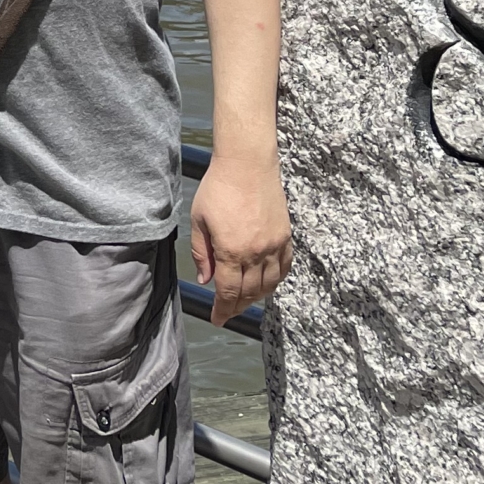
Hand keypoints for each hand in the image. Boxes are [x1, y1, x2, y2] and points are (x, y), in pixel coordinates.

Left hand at [190, 154, 292, 323]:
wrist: (247, 163)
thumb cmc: (218, 188)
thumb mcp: (199, 220)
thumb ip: (201, 253)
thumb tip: (204, 280)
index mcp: (230, 251)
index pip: (227, 292)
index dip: (222, 310)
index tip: (217, 319)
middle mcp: (255, 253)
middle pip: (249, 293)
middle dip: (237, 307)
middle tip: (227, 312)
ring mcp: (273, 245)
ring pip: (268, 285)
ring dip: (256, 297)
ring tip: (244, 301)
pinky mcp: (284, 236)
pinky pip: (284, 267)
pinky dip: (276, 281)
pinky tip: (268, 284)